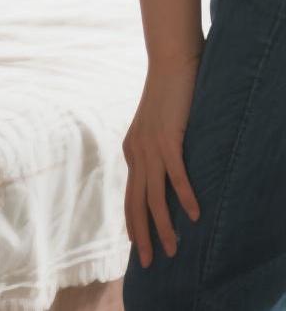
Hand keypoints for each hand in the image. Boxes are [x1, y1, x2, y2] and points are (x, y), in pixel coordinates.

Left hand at [123, 51, 202, 266]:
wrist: (171, 63)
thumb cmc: (169, 95)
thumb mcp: (159, 127)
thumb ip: (160, 150)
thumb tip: (167, 171)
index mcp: (132, 150)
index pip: (130, 195)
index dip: (134, 222)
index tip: (139, 246)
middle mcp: (137, 151)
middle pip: (137, 202)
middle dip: (143, 234)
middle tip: (151, 262)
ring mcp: (151, 146)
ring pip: (154, 196)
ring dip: (164, 225)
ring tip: (174, 249)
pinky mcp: (168, 138)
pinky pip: (176, 175)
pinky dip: (185, 196)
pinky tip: (195, 215)